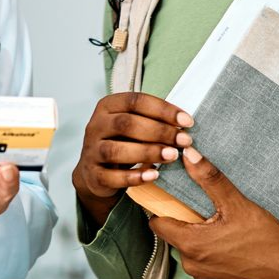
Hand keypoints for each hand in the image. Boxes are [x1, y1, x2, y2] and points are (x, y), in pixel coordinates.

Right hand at [71, 92, 193, 231]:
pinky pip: (112, 176)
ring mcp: (91, 150)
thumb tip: (184, 124)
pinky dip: (135, 176)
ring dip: (148, 152)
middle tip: (183, 140)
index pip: (135, 101)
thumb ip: (153, 120)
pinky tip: (154, 175)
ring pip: (116, 150)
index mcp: (108, 106)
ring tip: (172, 156)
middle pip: (126, 124)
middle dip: (159, 131)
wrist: (94, 170)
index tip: (187, 121)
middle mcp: (96, 125)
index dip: (163, 109)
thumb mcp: (133, 125)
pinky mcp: (93, 174)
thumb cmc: (122, 141)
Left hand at [149, 148, 278, 278]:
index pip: (157, 224)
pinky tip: (230, 242)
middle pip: (174, 236)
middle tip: (203, 207)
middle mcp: (192, 266)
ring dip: (198, 237)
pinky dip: (211, 252)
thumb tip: (188, 154)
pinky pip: (204, 263)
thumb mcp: (236, 203)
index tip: (171, 196)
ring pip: (190, 250)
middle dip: (184, 221)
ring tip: (220, 224)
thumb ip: (209, 178)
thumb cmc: (265, 239)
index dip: (161, 208)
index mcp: (191, 244)